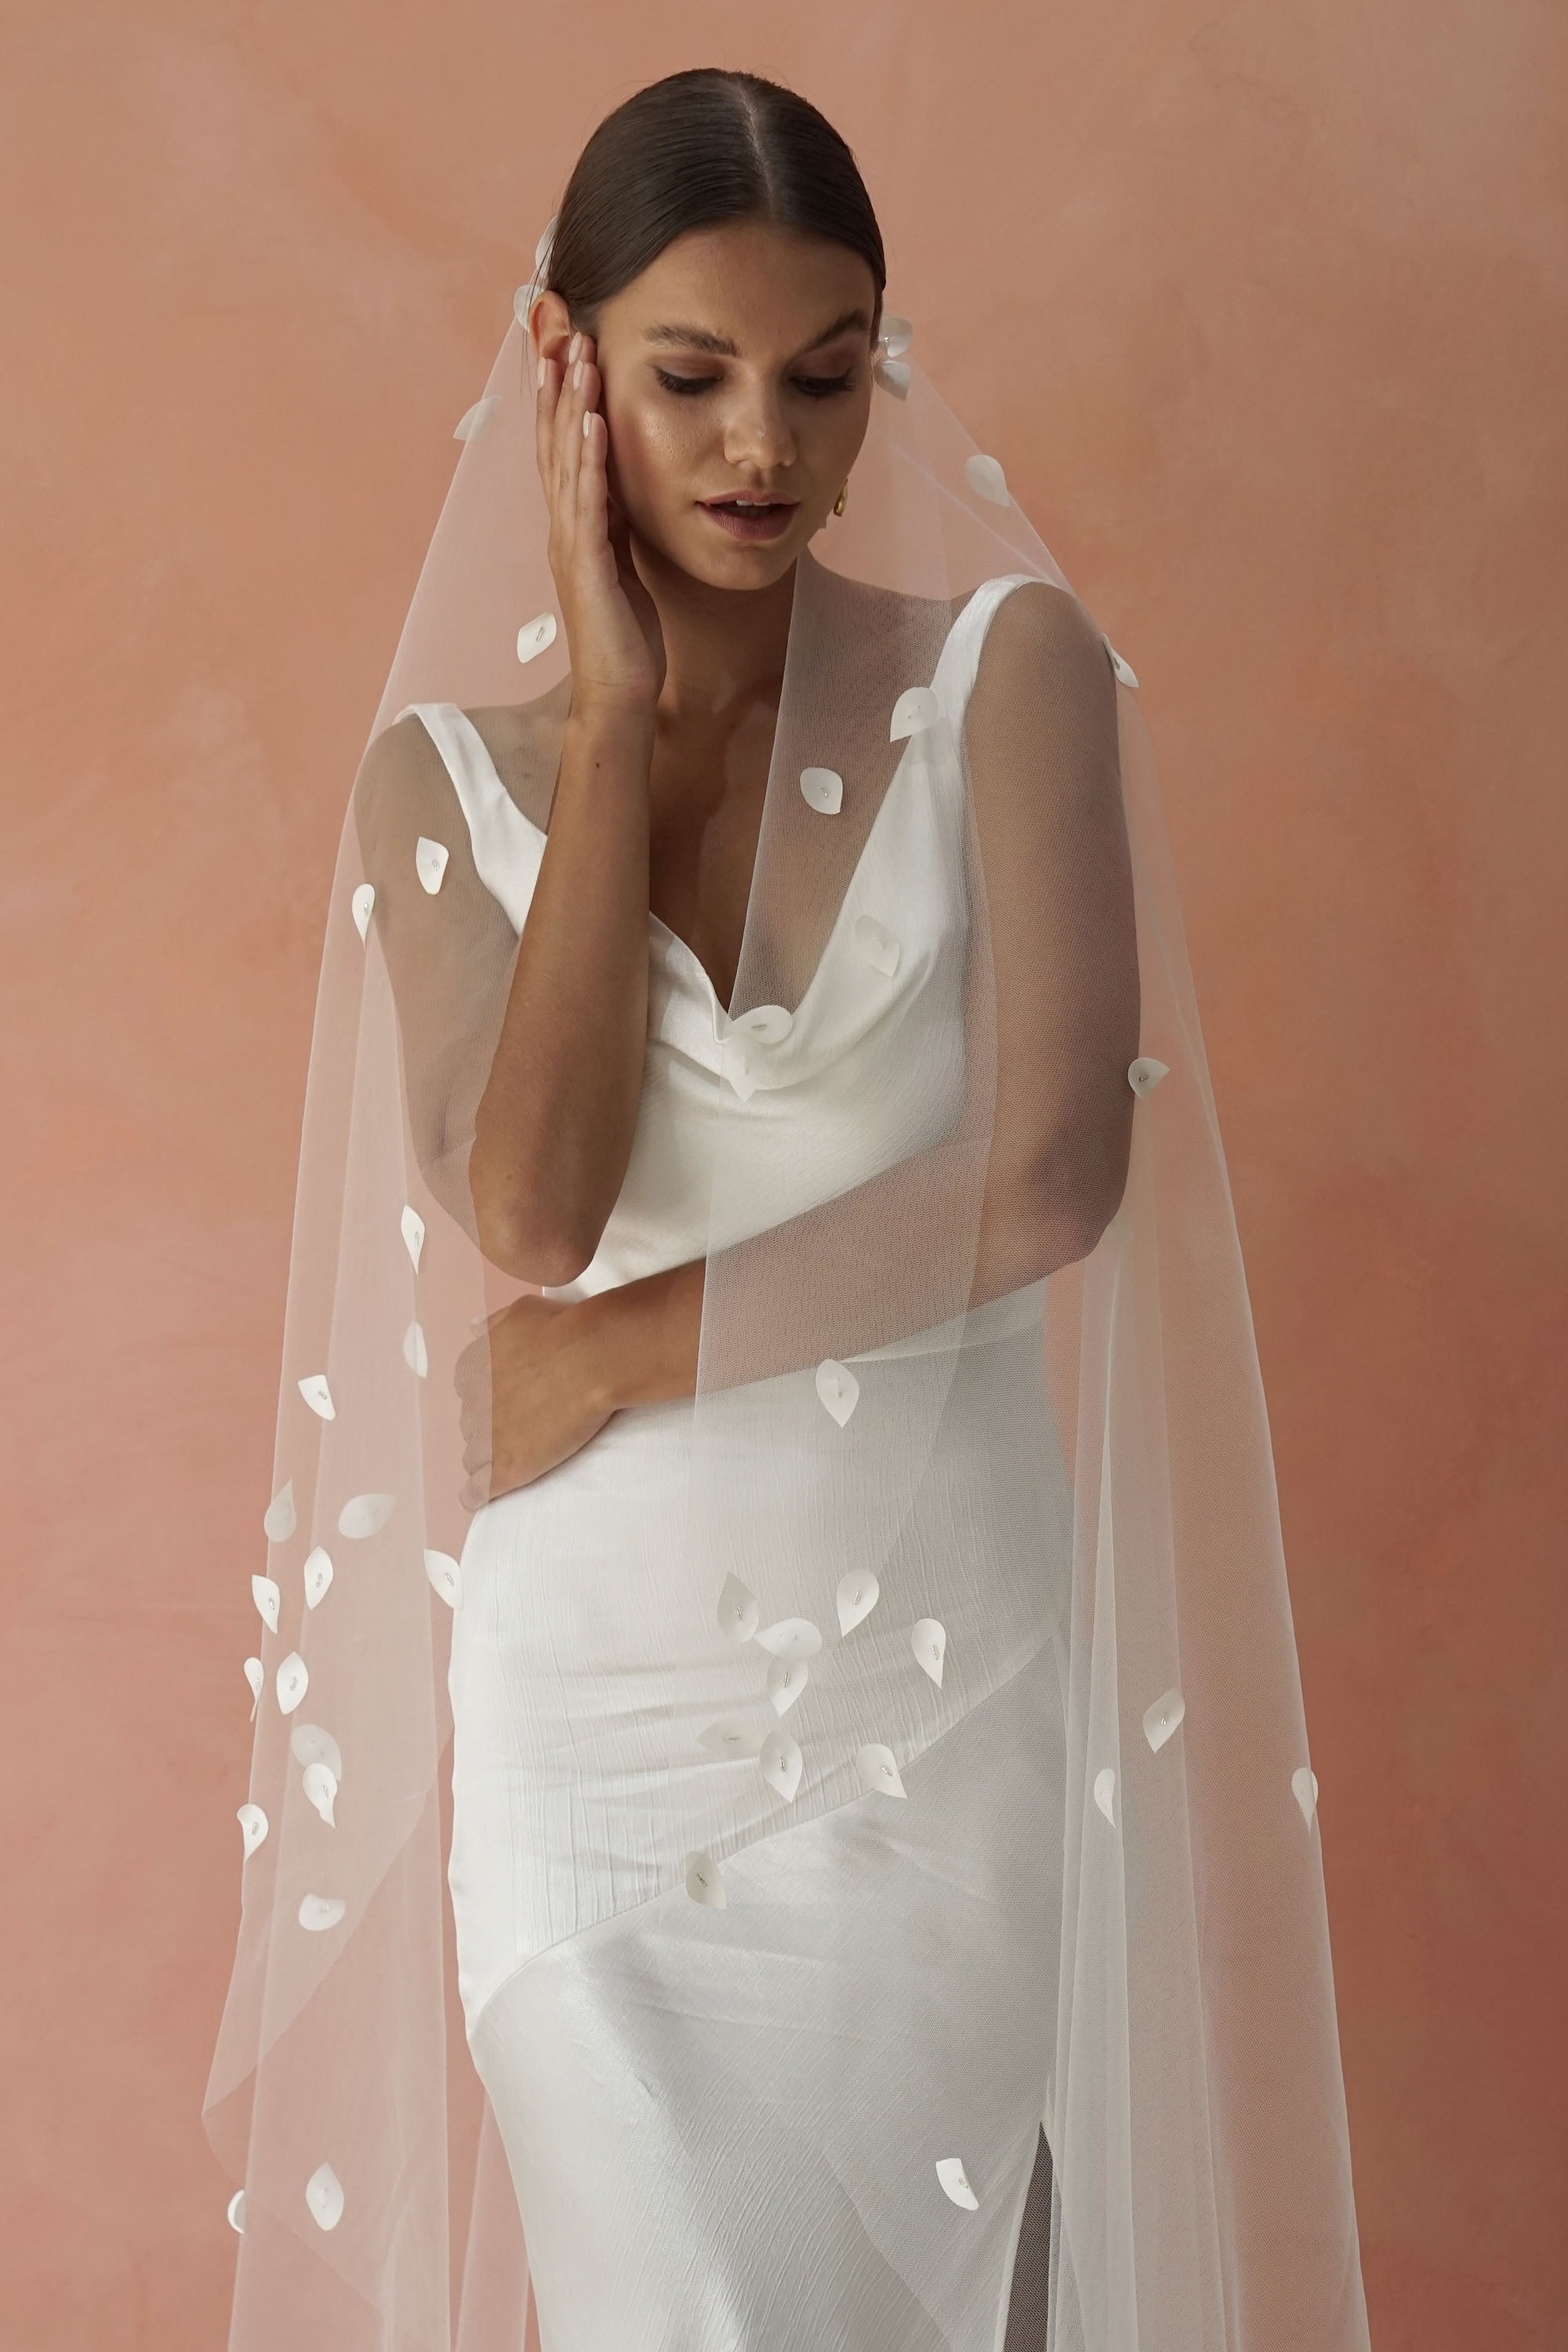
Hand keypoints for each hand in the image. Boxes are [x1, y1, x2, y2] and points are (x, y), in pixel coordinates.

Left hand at [454, 1292, 614, 1510]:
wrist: (591, 1358)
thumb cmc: (561, 1330)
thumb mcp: (519, 1313)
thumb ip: (492, 1325)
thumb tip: (473, 1328)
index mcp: (471, 1368)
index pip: (470, 1393)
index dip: (493, 1398)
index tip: (516, 1400)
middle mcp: (471, 1404)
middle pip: (474, 1425)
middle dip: (494, 1427)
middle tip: (528, 1425)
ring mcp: (486, 1439)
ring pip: (475, 1458)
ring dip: (490, 1458)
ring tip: (517, 1458)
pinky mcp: (504, 1468)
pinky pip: (477, 1491)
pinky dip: (477, 1495)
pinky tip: (481, 1497)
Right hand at [534, 325, 666, 717]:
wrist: (618, 695)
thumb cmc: (625, 640)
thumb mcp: (626, 569)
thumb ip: (619, 528)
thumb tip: (624, 493)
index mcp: (574, 529)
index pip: (562, 452)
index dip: (560, 402)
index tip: (566, 352)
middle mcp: (564, 529)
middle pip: (553, 443)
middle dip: (557, 387)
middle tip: (560, 332)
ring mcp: (571, 544)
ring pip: (566, 461)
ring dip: (571, 405)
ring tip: (577, 356)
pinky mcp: (587, 564)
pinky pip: (587, 501)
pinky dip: (588, 458)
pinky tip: (592, 421)